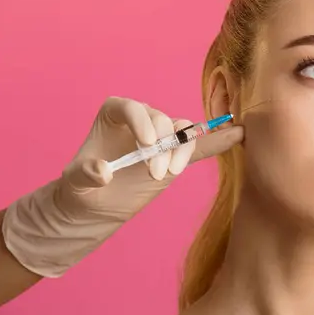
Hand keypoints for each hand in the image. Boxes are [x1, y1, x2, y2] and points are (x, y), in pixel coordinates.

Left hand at [2, 96, 242, 276]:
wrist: (98, 206)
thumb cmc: (82, 188)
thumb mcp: (75, 183)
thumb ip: (85, 174)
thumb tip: (103, 171)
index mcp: (116, 113)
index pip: (134, 108)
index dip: (144, 121)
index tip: (147, 144)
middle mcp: (143, 119)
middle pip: (163, 120)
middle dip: (164, 145)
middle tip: (156, 173)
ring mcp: (163, 136)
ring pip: (183, 132)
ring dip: (182, 150)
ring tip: (172, 173)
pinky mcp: (177, 155)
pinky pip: (199, 146)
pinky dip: (217, 141)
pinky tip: (238, 134)